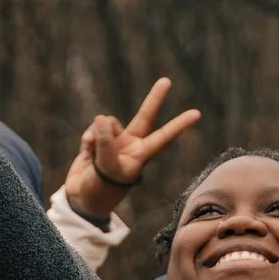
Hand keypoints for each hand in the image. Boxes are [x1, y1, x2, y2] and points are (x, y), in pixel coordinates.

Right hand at [63, 77, 202, 220]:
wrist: (81, 198)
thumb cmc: (100, 190)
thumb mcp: (107, 168)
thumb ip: (105, 142)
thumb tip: (101, 118)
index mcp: (141, 155)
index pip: (163, 136)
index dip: (179, 125)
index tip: (197, 114)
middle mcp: (131, 145)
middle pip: (144, 117)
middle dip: (154, 99)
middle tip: (166, 80)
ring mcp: (114, 141)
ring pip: (108, 123)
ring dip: (98, 134)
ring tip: (94, 154)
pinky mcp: (97, 140)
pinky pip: (92, 130)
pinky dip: (87, 139)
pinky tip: (86, 153)